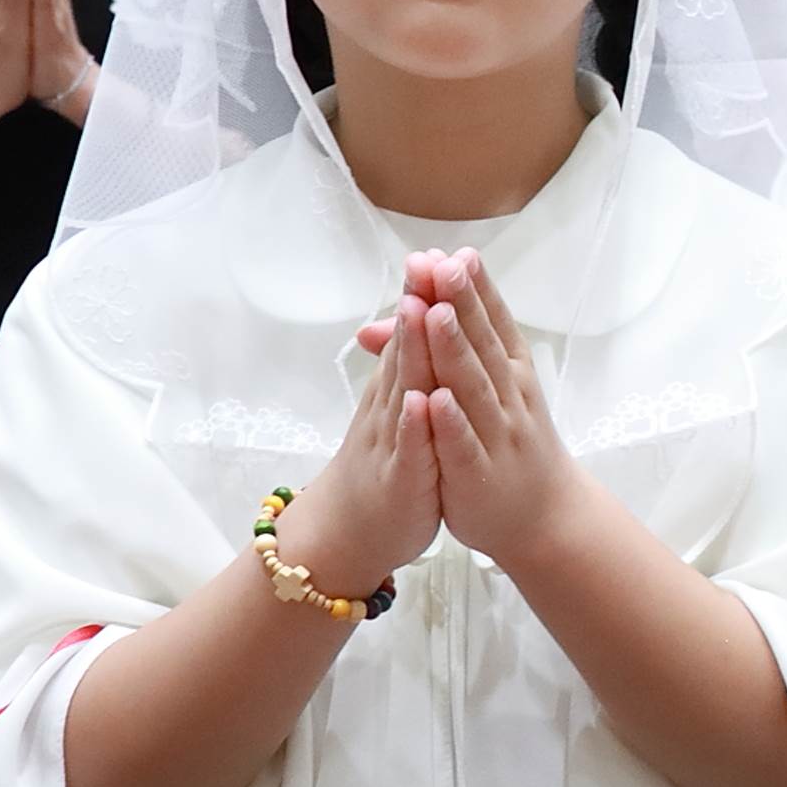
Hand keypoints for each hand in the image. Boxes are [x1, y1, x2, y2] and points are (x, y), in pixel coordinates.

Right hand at [281, 256, 450, 598]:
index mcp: (397, 391)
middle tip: (426, 260)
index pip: (413, 336)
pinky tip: (423, 402)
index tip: (438, 252)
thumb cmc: (380, 467)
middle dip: (418, 306)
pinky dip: (415, 426)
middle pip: (407, 351)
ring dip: (413, 352)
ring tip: (421, 310)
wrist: (348, 534)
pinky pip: (409, 450)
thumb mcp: (392, 410)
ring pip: (404, 391)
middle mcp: (391, 408)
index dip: (424, 296)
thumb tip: (408, 315)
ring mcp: (392, 442)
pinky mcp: (400, 480)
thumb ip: (399, 366)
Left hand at [413, 248, 587, 569]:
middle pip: (482, 344)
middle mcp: (510, 396)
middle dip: (461, 303)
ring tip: (437, 313)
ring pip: (472, 387)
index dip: (474, 288)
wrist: (547, 516)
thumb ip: (451, 348)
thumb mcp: (485, 389)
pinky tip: (435, 399)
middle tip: (443, 264)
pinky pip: (463, 445)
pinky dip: (450, 422)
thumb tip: (413, 303)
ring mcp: (497, 435)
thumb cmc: (511, 443)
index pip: (493, 322)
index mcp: (512, 372)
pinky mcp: (479, 473)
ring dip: (454, 349)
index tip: (457, 251)